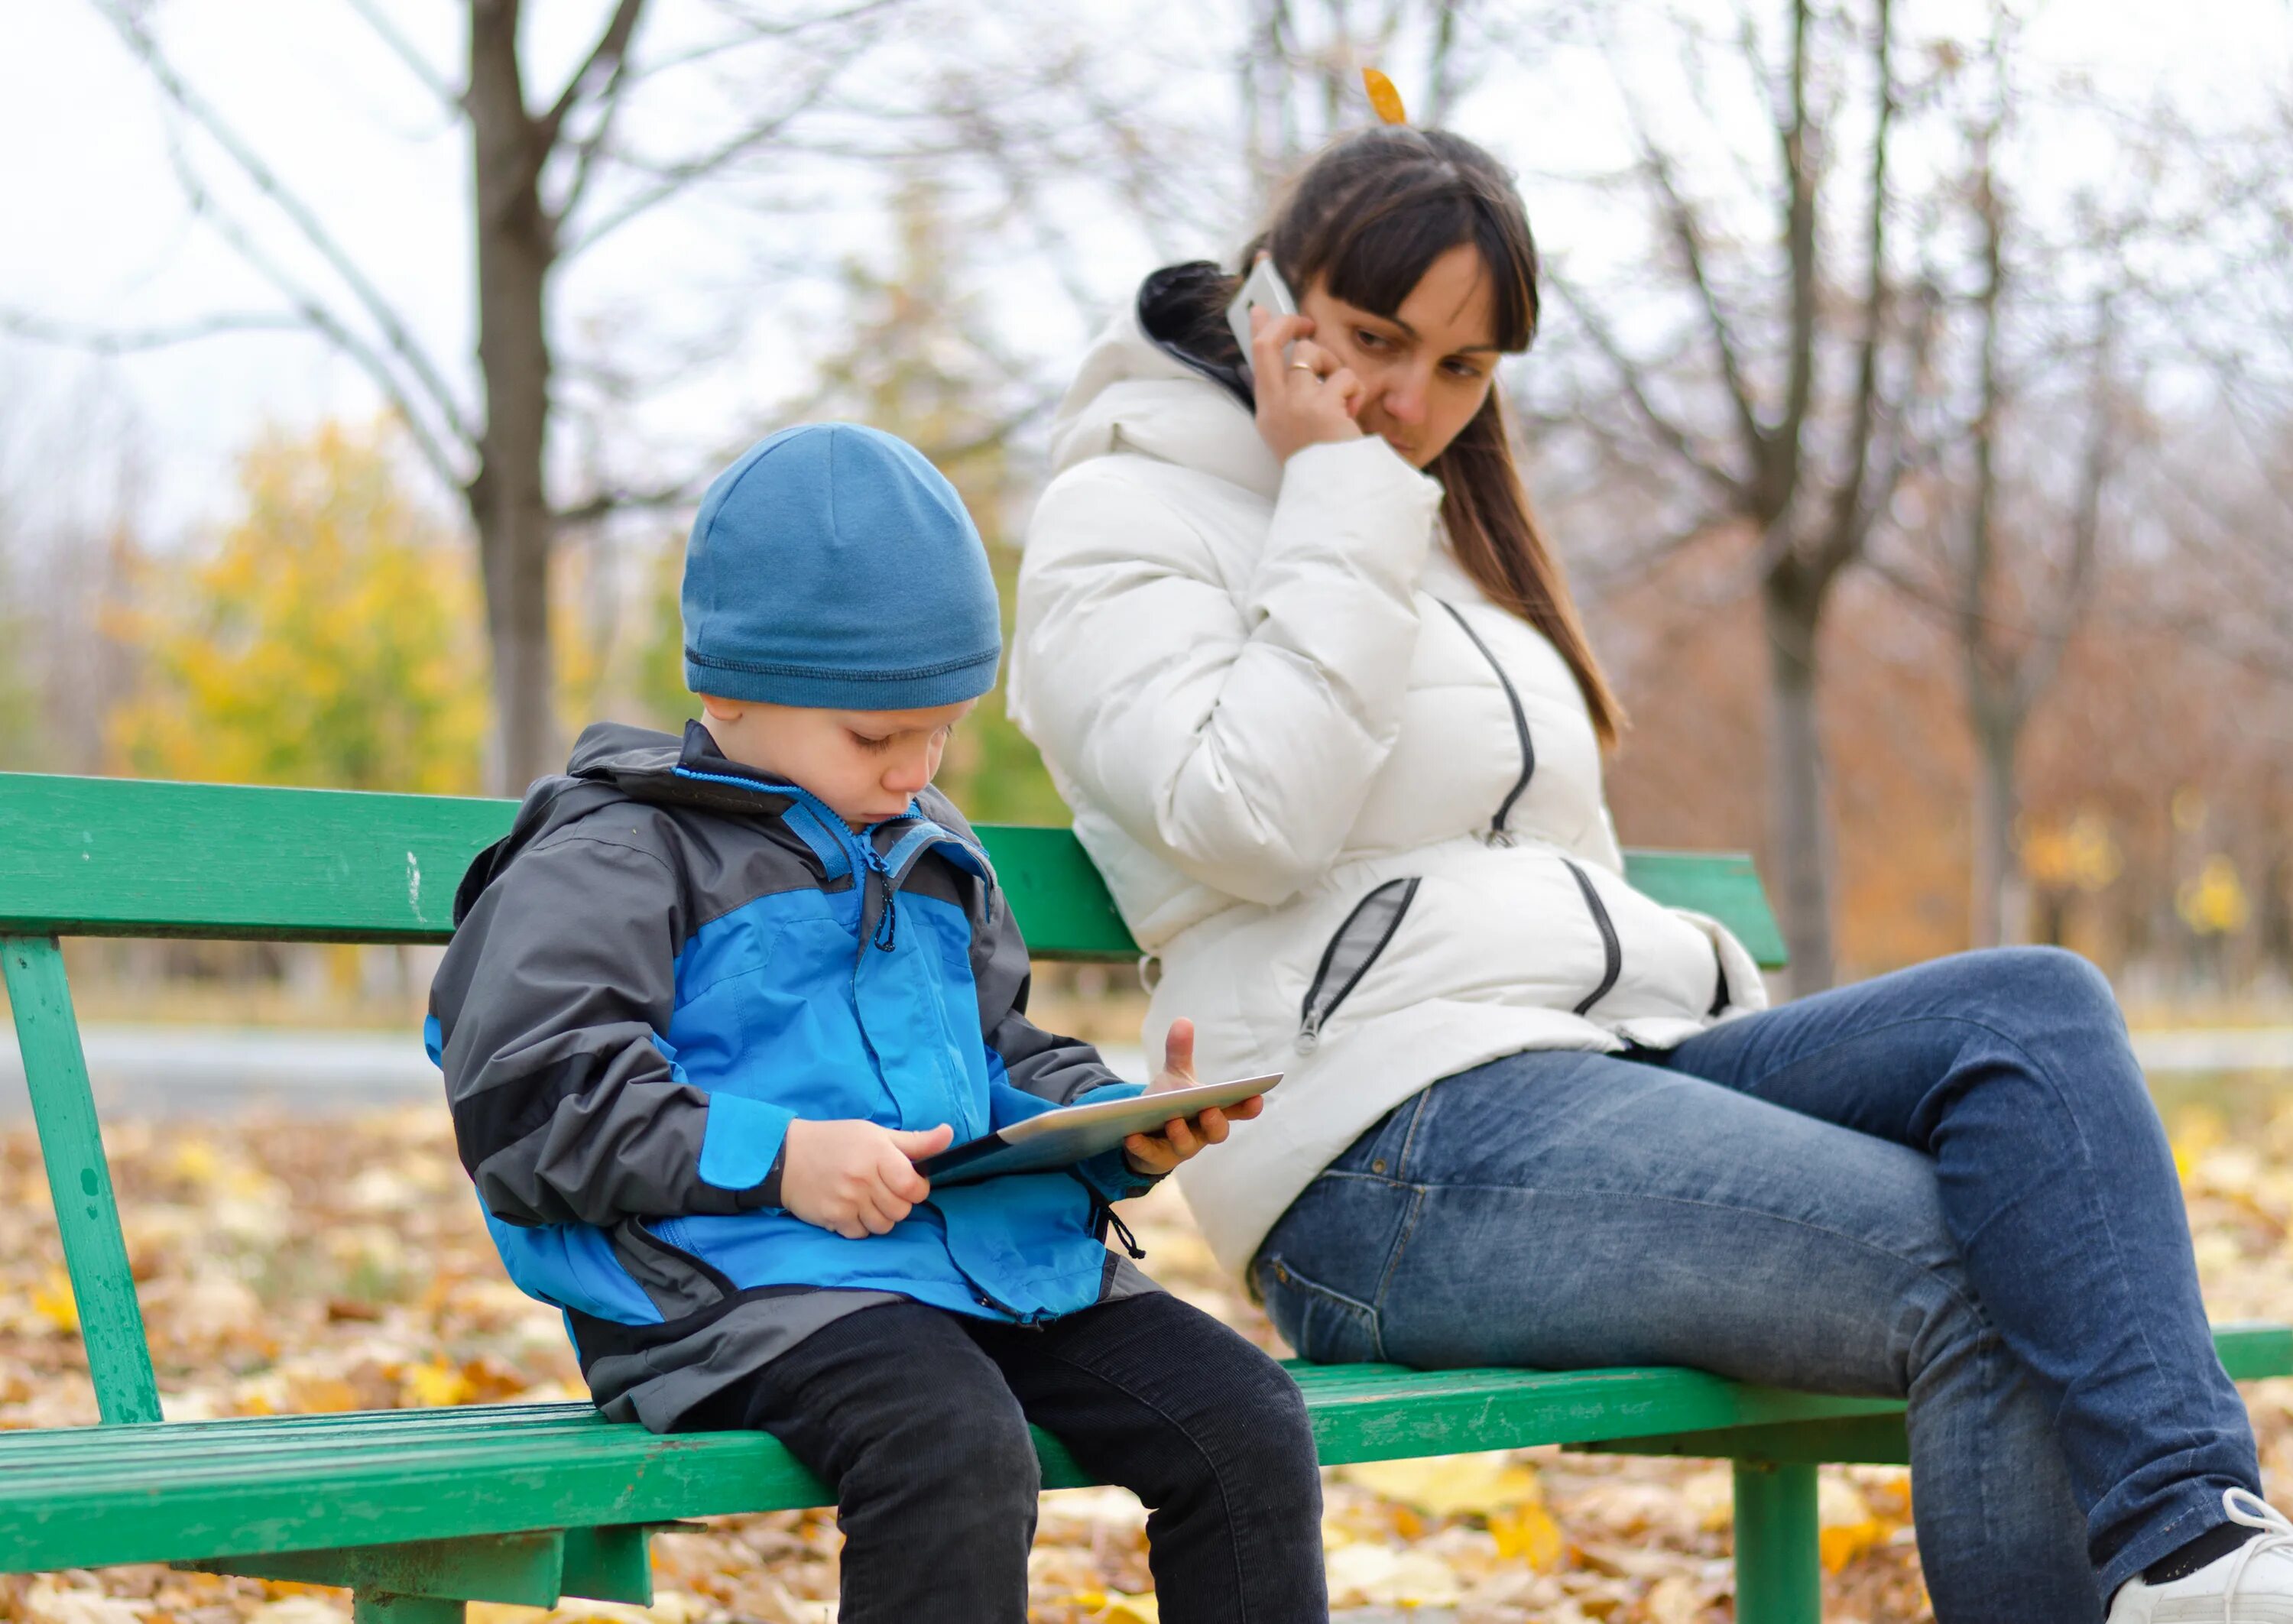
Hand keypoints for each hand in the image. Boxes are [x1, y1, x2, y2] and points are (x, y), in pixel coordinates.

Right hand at [781, 1119, 952, 1238]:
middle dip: (898, 1203)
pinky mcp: (833, 1218)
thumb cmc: (836, 1141)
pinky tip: (851, 1209)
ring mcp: (848, 1201)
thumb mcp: (875, 1134)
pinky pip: (861, 1234)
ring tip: (868, 1200)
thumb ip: (915, 1141)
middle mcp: (864, 1178)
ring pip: (884, 1226)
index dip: (916, 1188)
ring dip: (881, 1217)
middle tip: (883, 1190)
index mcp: (878, 1153)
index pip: (914, 1186)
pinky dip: (860, 1226)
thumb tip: (949, 1134)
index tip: (907, 1183)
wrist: (786, 1156)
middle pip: (902, 1210)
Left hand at [1122, 1017, 1265, 1176]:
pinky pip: (1152, 1156)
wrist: (1142, 1131)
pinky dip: (1143, 1146)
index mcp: (1212, 1111)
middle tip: (1210, 1110)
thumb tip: (1183, 1021)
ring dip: (1181, 1134)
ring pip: (1186, 1146)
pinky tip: (1132, 1136)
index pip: (1237, 1110)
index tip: (1256, 1097)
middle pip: (1216, 1132)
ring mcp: (1180, 1148)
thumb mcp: (1174, 1077)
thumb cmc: (1169, 1103)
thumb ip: (1179, 1053)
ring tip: (1172, 1121)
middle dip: (1215, 1122)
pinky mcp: (1156, 1159)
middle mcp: (1201, 1132)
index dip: (1248, 1106)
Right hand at [1251, 307, 1363, 462]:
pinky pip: (1344, 376)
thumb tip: (1296, 358)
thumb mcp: (1297, 429)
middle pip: (1268, 344)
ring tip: (1342, 394)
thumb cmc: (1324, 460)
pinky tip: (1352, 413)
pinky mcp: (1320, 407)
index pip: (1256, 360)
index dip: (1259, 330)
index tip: (1261, 309)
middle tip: (1306, 323)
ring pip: (1311, 352)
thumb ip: (1293, 395)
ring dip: (1333, 365)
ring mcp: (1295, 405)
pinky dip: (1355, 390)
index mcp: (1267, 413)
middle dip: (1287, 323)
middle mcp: (1275, 406)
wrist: (1335, 491)